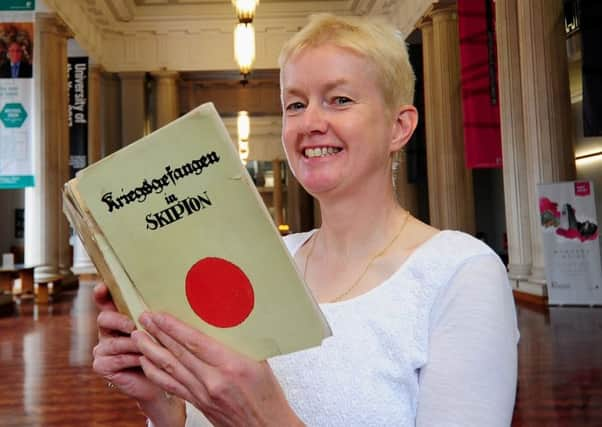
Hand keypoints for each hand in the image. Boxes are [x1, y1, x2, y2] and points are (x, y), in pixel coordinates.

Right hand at [92, 284, 184, 425]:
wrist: (161, 379)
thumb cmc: (162, 350)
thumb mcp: (160, 329)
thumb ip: (156, 315)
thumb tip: (170, 295)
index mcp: (119, 317)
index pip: (105, 301)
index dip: (101, 293)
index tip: (101, 287)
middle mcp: (108, 331)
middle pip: (104, 318)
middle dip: (119, 320)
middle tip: (133, 325)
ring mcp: (102, 349)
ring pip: (113, 341)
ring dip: (133, 345)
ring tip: (148, 348)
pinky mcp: (102, 365)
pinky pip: (114, 359)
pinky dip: (131, 359)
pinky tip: (142, 360)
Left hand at [132, 312, 303, 426]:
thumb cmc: (269, 395)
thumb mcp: (260, 363)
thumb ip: (239, 344)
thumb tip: (222, 322)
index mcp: (232, 366)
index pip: (195, 342)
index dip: (173, 327)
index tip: (159, 315)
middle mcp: (213, 381)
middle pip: (178, 353)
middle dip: (157, 334)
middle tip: (142, 318)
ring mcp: (203, 395)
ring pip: (170, 369)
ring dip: (150, 351)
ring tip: (137, 336)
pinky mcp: (198, 404)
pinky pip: (171, 387)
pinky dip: (156, 373)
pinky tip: (147, 363)